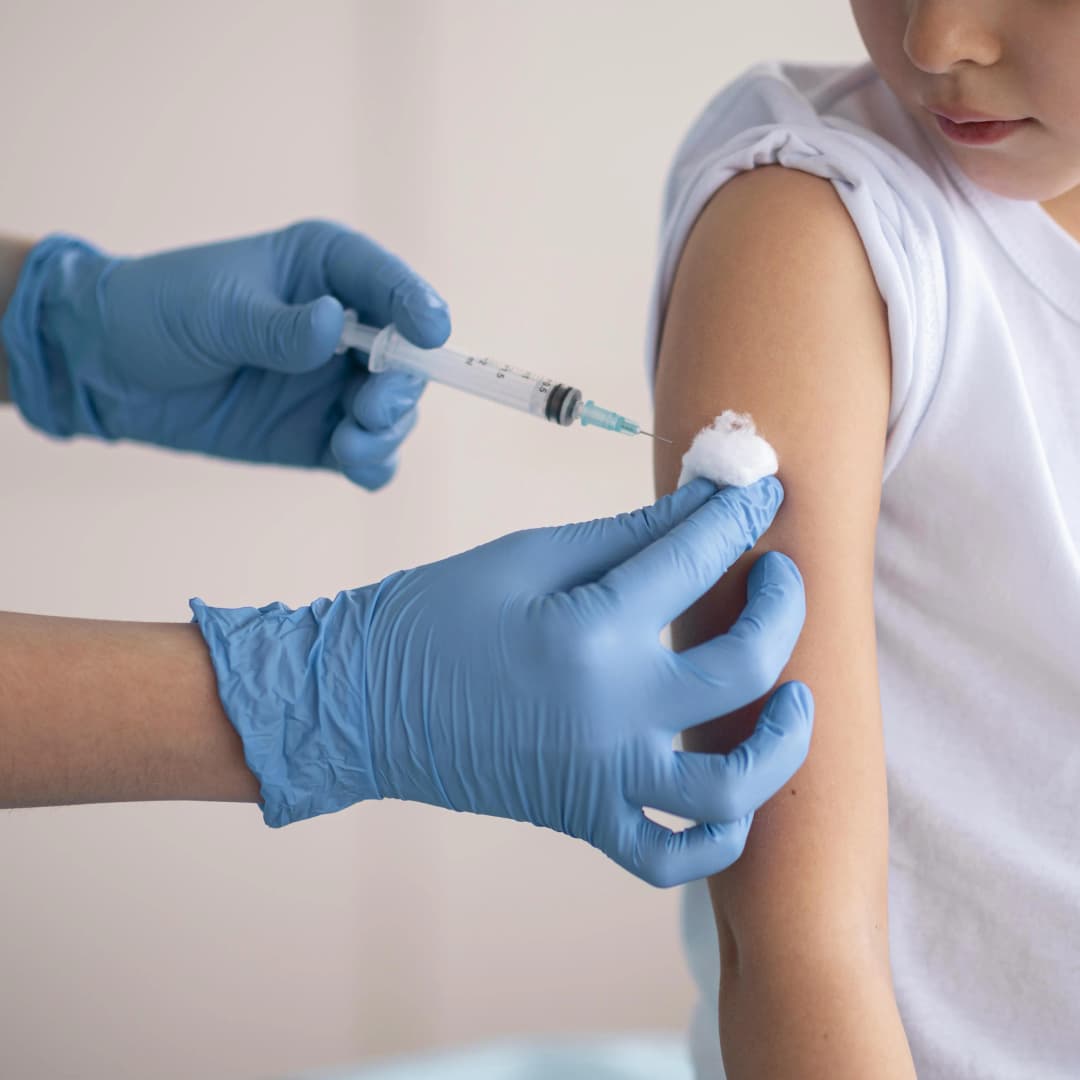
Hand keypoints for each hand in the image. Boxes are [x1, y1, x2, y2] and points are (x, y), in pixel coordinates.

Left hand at [1, 222, 450, 488]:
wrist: (110, 371)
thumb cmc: (160, 311)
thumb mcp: (216, 310)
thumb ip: (278, 326)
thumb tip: (336, 325)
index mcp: (326, 270)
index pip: (389, 283)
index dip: (417, 307)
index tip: (430, 333)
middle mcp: (346, 326)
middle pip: (407, 357)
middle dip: (401, 386)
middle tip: (371, 409)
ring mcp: (337, 384)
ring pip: (395, 410)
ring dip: (388, 430)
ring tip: (350, 445)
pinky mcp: (323, 433)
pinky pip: (369, 453)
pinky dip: (373, 463)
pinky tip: (353, 464)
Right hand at [192, 477, 812, 885]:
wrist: (360, 700)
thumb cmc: (436, 615)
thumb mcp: (529, 555)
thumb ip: (627, 536)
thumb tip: (703, 505)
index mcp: (587, 630)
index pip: (696, 560)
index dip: (739, 515)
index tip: (762, 490)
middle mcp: (607, 711)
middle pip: (741, 665)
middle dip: (782, 606)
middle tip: (782, 574)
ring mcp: (599, 777)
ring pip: (730, 787)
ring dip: (781, 740)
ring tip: (794, 696)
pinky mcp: (584, 817)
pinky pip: (668, 857)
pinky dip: (717, 839)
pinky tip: (736, 796)